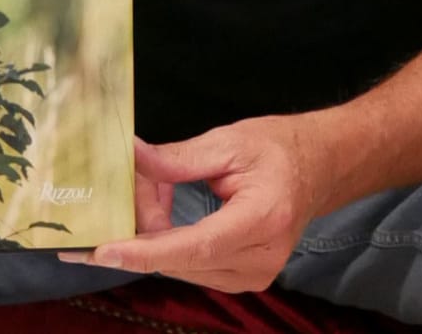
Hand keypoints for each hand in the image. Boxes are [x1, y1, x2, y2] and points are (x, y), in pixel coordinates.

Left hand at [60, 118, 330, 292]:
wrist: (319, 167)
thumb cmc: (278, 149)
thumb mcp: (228, 142)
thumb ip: (176, 158)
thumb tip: (130, 157)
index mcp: (262, 220)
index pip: (194, 247)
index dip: (144, 252)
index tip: (102, 251)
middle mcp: (260, 259)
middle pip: (179, 258)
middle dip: (142, 226)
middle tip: (127, 184)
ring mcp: (254, 276)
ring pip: (179, 265)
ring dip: (155, 233)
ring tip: (155, 188)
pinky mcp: (244, 279)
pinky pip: (190, 266)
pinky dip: (168, 240)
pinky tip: (165, 209)